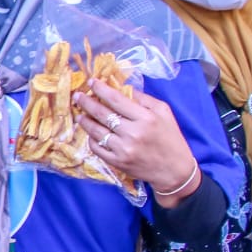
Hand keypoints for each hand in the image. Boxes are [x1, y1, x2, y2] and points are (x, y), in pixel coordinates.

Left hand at [75, 80, 197, 202]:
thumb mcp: (164, 113)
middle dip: (86, 102)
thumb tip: (122, 87)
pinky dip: (91, 138)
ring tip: (80, 114)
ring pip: (96, 131)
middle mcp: (133, 133)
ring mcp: (123, 149)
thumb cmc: (170, 138)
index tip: (91, 82)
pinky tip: (90, 132)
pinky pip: (97, 147)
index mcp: (146, 118)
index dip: (101, 89)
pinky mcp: (117, 162)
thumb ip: (144, 99)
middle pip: (102, 114)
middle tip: (77, 96)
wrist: (174, 170)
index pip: (116, 100)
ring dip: (84, 121)